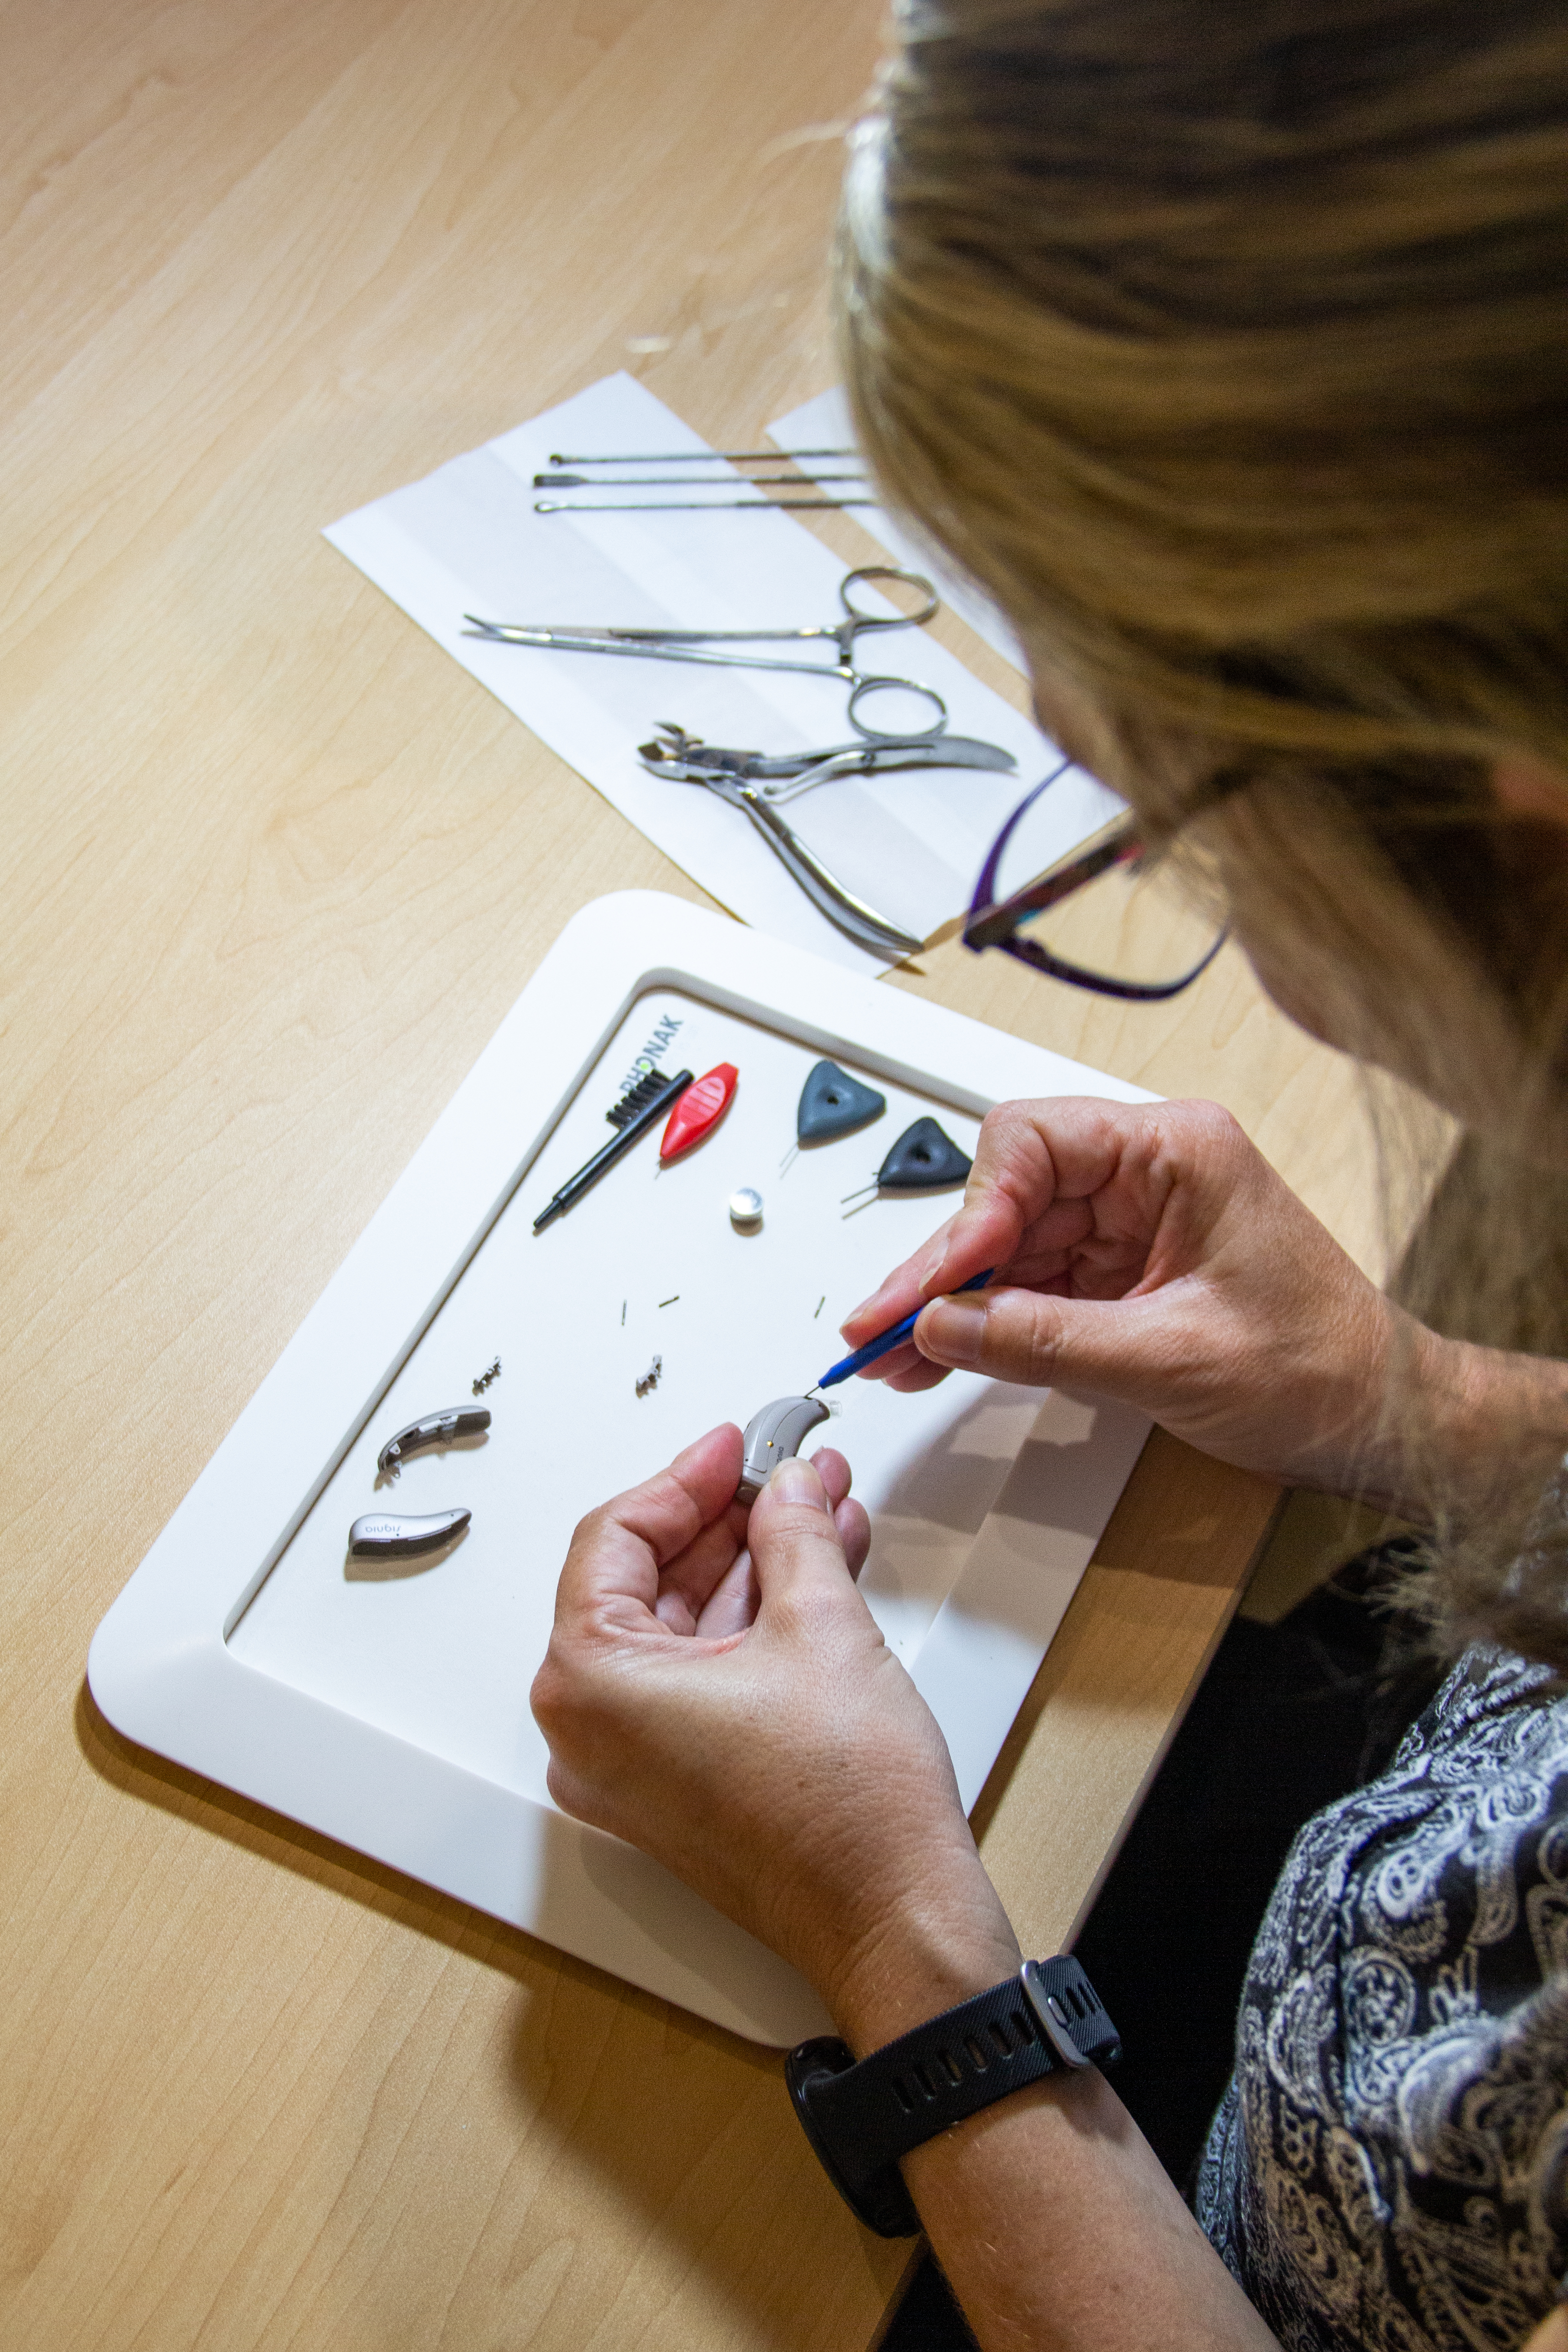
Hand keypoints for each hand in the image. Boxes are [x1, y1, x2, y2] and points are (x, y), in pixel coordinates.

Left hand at [531, 1425, 1018, 2046]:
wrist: (897, 1919)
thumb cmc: (846, 1813)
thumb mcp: (819, 1624)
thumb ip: (792, 1532)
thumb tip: (787, 1487)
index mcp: (589, 1687)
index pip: (615, 1539)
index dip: (685, 1478)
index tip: (734, 1445)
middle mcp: (592, 1734)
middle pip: (648, 1583)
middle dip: (732, 1518)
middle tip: (788, 1470)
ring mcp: (635, 1766)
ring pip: (686, 1629)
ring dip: (757, 1564)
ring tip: (822, 1507)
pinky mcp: (682, 1785)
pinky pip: (705, 1677)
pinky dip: (757, 1622)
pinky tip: (819, 1569)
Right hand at [841, 1095, 1413, 1500]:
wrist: (1378, 1419)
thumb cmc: (1319, 1369)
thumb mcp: (1168, 1359)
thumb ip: (1043, 1339)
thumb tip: (943, 1327)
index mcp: (1175, 1152)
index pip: (1032, 1144)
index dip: (972, 1214)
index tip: (937, 1286)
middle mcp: (1146, 1172)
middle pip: (1006, 1194)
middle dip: (940, 1266)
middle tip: (878, 1326)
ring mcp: (1130, 1222)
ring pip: (1008, 1243)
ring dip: (948, 1302)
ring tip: (890, 1355)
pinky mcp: (1121, 1270)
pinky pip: (1031, 1283)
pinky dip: (982, 1321)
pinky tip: (937, 1354)